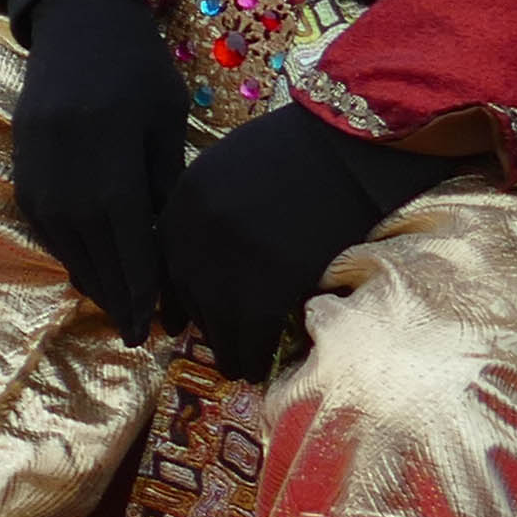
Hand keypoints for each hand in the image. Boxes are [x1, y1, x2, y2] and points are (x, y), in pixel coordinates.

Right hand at [4, 0, 190, 342]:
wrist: (79, 20)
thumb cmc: (137, 67)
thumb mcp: (165, 124)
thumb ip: (163, 186)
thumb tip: (172, 251)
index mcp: (110, 159)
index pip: (128, 244)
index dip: (143, 291)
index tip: (159, 327)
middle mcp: (67, 171)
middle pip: (92, 252)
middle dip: (117, 298)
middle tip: (139, 335)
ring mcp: (37, 167)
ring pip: (62, 242)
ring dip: (88, 279)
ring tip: (114, 308)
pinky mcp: (21, 161)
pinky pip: (41, 220)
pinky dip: (63, 250)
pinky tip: (83, 266)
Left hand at [157, 102, 465, 378]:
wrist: (350, 146)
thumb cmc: (303, 148)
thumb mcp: (233, 166)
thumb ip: (212, 205)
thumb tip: (211, 247)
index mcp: (185, 198)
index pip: (167, 258)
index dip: (175, 291)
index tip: (177, 316)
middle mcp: (195, 232)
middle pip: (188, 291)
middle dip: (201, 320)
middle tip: (214, 342)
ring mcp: (228, 260)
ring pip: (215, 320)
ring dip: (225, 348)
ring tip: (235, 366)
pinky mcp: (266, 286)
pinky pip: (250, 334)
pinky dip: (252, 355)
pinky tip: (258, 370)